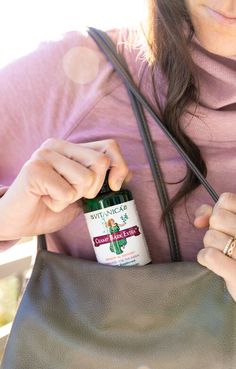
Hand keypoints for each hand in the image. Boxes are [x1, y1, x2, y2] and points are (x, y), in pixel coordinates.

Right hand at [0, 138, 131, 239]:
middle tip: (72, 195)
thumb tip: (127, 175)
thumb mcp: (80, 193)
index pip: (109, 146)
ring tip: (55, 197)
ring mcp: (44, 155)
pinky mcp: (34, 170)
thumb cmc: (48, 206)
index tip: (115, 186)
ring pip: (86, 179)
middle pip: (100, 162)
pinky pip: (67, 192)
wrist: (16, 221)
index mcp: (70, 147)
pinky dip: (59, 204)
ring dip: (73, 198)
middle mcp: (57, 145)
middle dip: (93, 189)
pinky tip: (45, 200)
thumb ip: (99, 181)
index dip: (120, 166)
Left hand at [194, 193, 235, 300]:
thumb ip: (219, 215)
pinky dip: (205, 259)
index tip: (221, 222)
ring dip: (210, 246)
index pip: (227, 200)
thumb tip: (199, 220)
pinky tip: (214, 263)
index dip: (218, 209)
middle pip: (217, 218)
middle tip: (224, 242)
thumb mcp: (234, 232)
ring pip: (210, 236)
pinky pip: (208, 256)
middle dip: (214, 230)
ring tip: (223, 254)